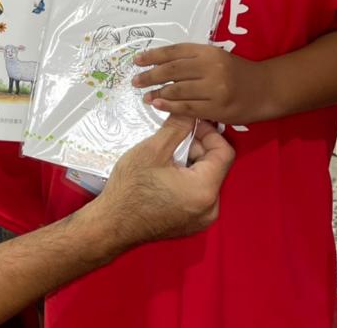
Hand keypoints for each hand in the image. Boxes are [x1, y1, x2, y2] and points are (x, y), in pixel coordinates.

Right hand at [94, 117, 233, 248]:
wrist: (112, 224)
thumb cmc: (130, 188)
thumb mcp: (152, 150)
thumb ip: (176, 128)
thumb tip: (189, 112)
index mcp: (205, 189)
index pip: (224, 152)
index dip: (209, 132)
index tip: (191, 124)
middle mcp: (211, 208)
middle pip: (215, 166)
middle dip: (196, 148)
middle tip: (171, 141)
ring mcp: (202, 219)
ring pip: (205, 180)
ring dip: (190, 164)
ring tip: (164, 159)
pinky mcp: (191, 224)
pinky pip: (197, 195)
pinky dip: (186, 181)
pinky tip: (164, 177)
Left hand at [132, 44, 264, 123]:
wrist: (266, 88)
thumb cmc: (235, 72)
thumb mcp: (215, 57)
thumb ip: (191, 60)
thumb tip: (157, 66)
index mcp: (208, 51)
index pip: (174, 52)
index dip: (153, 56)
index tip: (137, 61)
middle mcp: (211, 67)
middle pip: (172, 71)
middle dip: (150, 76)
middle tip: (135, 81)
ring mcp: (214, 89)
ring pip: (178, 90)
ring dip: (158, 93)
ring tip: (145, 96)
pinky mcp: (217, 108)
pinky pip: (187, 108)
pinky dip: (170, 106)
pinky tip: (158, 105)